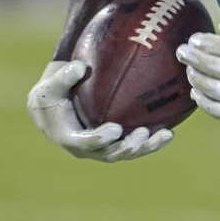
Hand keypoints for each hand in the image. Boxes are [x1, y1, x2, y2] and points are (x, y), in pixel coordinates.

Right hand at [27, 61, 172, 161]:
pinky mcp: (116, 142)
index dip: (99, 139)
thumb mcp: (50, 84)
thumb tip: (79, 67)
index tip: (115, 129)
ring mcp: (103, 147)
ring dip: (146, 146)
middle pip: (110, 153)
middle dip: (128, 146)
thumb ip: (63, 76)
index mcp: (69, 138)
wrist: (58, 101)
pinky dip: (152, 141)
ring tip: (164, 135)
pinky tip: (169, 132)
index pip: (85, 143)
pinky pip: (135, 144)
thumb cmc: (53, 92)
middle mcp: (88, 148)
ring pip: (127, 152)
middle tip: (142, 133)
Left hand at [177, 23, 219, 139]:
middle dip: (193, 57)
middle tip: (181, 51)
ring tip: (189, 70)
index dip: (204, 42)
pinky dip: (202, 101)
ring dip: (196, 77)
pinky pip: (216, 110)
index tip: (193, 39)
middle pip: (212, 66)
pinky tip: (196, 93)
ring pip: (211, 87)